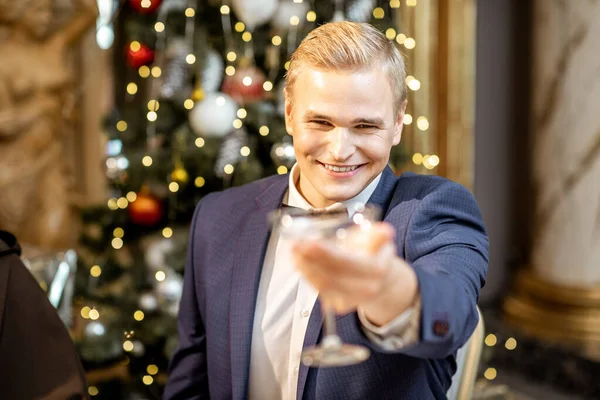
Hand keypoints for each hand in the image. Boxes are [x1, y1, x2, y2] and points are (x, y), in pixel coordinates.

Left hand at [292, 222, 416, 320]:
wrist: (380, 279)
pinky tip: (300, 262)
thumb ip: (378, 235)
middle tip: (294, 244)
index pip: (346, 262)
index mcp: (377, 269)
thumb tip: (385, 232)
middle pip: (330, 276)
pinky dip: (307, 275)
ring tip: (294, 251)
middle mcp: (367, 288)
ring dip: (304, 267)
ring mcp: (353, 299)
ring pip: (322, 285)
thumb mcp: (377, 239)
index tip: (308, 241)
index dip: (325, 253)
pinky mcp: (341, 306)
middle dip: (308, 260)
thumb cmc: (372, 253)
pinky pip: (320, 291)